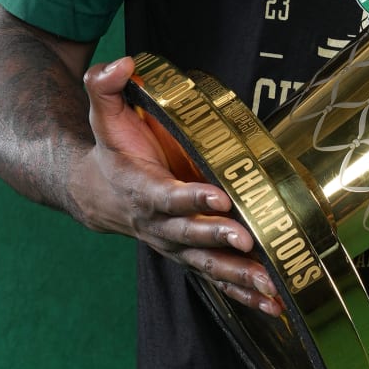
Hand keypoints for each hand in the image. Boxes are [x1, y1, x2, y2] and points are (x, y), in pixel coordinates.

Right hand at [73, 57, 280, 314]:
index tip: (218, 197)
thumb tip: (122, 64)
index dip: (190, 198)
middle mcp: (157, 223)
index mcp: (140, 188)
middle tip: (245, 241)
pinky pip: (216, 279)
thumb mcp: (102, 113)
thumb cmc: (111, 149)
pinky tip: (272, 305)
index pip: (165, 196)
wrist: (97, 192)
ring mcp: (173, 244)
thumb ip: (105, 86)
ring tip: (269, 286)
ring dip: (237, 277)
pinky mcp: (188, 256)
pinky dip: (242, 294)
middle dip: (217, 240)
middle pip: (189, 236)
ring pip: (206, 265)